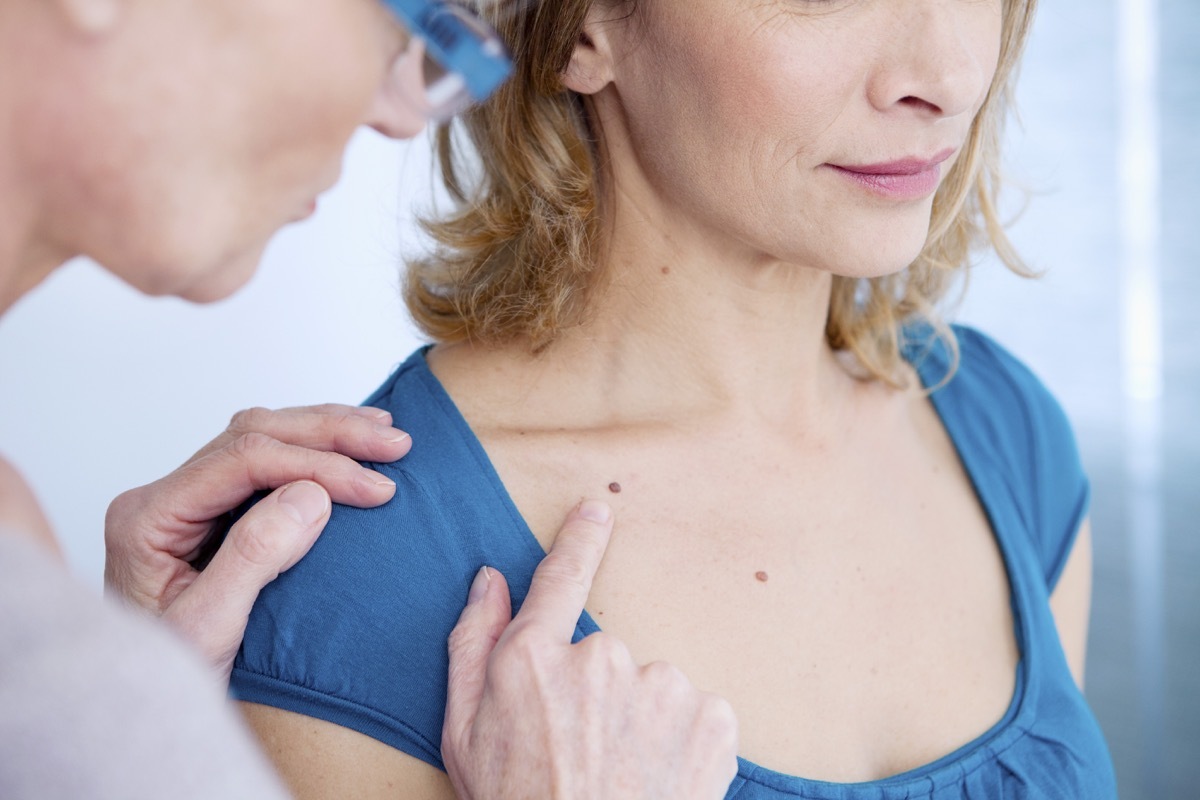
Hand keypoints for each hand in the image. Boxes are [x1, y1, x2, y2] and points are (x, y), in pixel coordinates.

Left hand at [104, 404, 410, 679]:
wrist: (145, 714)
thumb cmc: (169, 681)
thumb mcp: (210, 633)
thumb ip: (254, 558)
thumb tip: (311, 494)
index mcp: (149, 518)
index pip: (243, 461)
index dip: (317, 466)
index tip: (376, 487)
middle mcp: (164, 499)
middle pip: (254, 435)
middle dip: (331, 434)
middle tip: (394, 445)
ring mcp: (187, 502)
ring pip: (262, 437)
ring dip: (327, 431)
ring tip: (385, 434)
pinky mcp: (212, 514)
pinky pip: (265, 462)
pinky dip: (314, 450)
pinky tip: (349, 448)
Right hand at [442, 500, 739, 799]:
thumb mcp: (463, 737)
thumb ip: (472, 646)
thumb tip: (490, 580)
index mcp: (533, 660)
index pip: (559, 579)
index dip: (580, 539)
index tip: (598, 508)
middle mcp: (599, 657)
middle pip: (605, 654)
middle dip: (599, 695)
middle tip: (585, 754)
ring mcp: (661, 685)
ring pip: (653, 687)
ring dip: (644, 721)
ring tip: (624, 776)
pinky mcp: (712, 716)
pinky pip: (697, 714)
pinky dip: (684, 743)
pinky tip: (660, 780)